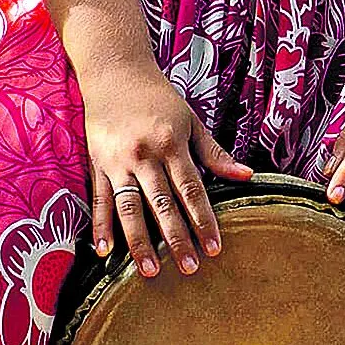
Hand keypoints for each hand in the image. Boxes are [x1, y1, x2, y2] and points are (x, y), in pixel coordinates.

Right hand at [78, 55, 251, 276]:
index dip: (204, 220)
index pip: (192, 189)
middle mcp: (145, 155)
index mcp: (172, 144)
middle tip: (189, 268)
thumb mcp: (190, 120)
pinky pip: (100, 200)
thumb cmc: (158, 97)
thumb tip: (246, 175)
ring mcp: (118, 162)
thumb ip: (215, 152)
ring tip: (150, 272)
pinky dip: (101, 227)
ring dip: (140, 242)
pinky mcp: (98, 165)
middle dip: (177, 238)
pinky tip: (104, 253)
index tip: (215, 247)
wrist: (115, 72)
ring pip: (130, 208)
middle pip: (163, 204)